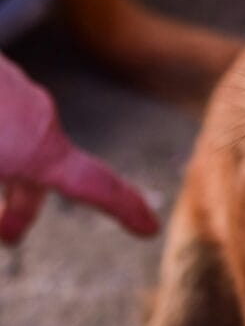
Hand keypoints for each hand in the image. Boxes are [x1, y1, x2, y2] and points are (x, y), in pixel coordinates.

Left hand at [0, 54, 157, 243]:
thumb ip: (2, 208)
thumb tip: (4, 227)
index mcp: (38, 149)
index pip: (97, 186)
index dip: (125, 209)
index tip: (148, 229)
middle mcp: (38, 117)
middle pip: (42, 174)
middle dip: (23, 209)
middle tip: (6, 236)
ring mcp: (15, 90)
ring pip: (13, 145)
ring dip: (1, 171)